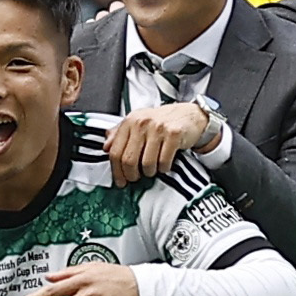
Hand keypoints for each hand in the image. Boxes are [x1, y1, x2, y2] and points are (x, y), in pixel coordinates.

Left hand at [97, 100, 218, 184]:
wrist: (190, 115)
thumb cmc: (163, 121)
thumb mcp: (138, 123)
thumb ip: (119, 134)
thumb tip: (105, 146)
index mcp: (130, 121)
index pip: (115, 151)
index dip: (116, 170)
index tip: (120, 180)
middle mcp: (142, 122)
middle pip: (128, 160)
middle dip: (131, 175)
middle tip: (135, 178)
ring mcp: (158, 128)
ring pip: (146, 163)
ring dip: (149, 172)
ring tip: (152, 169)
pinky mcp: (173, 134)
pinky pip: (163, 161)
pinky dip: (163, 168)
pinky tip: (164, 165)